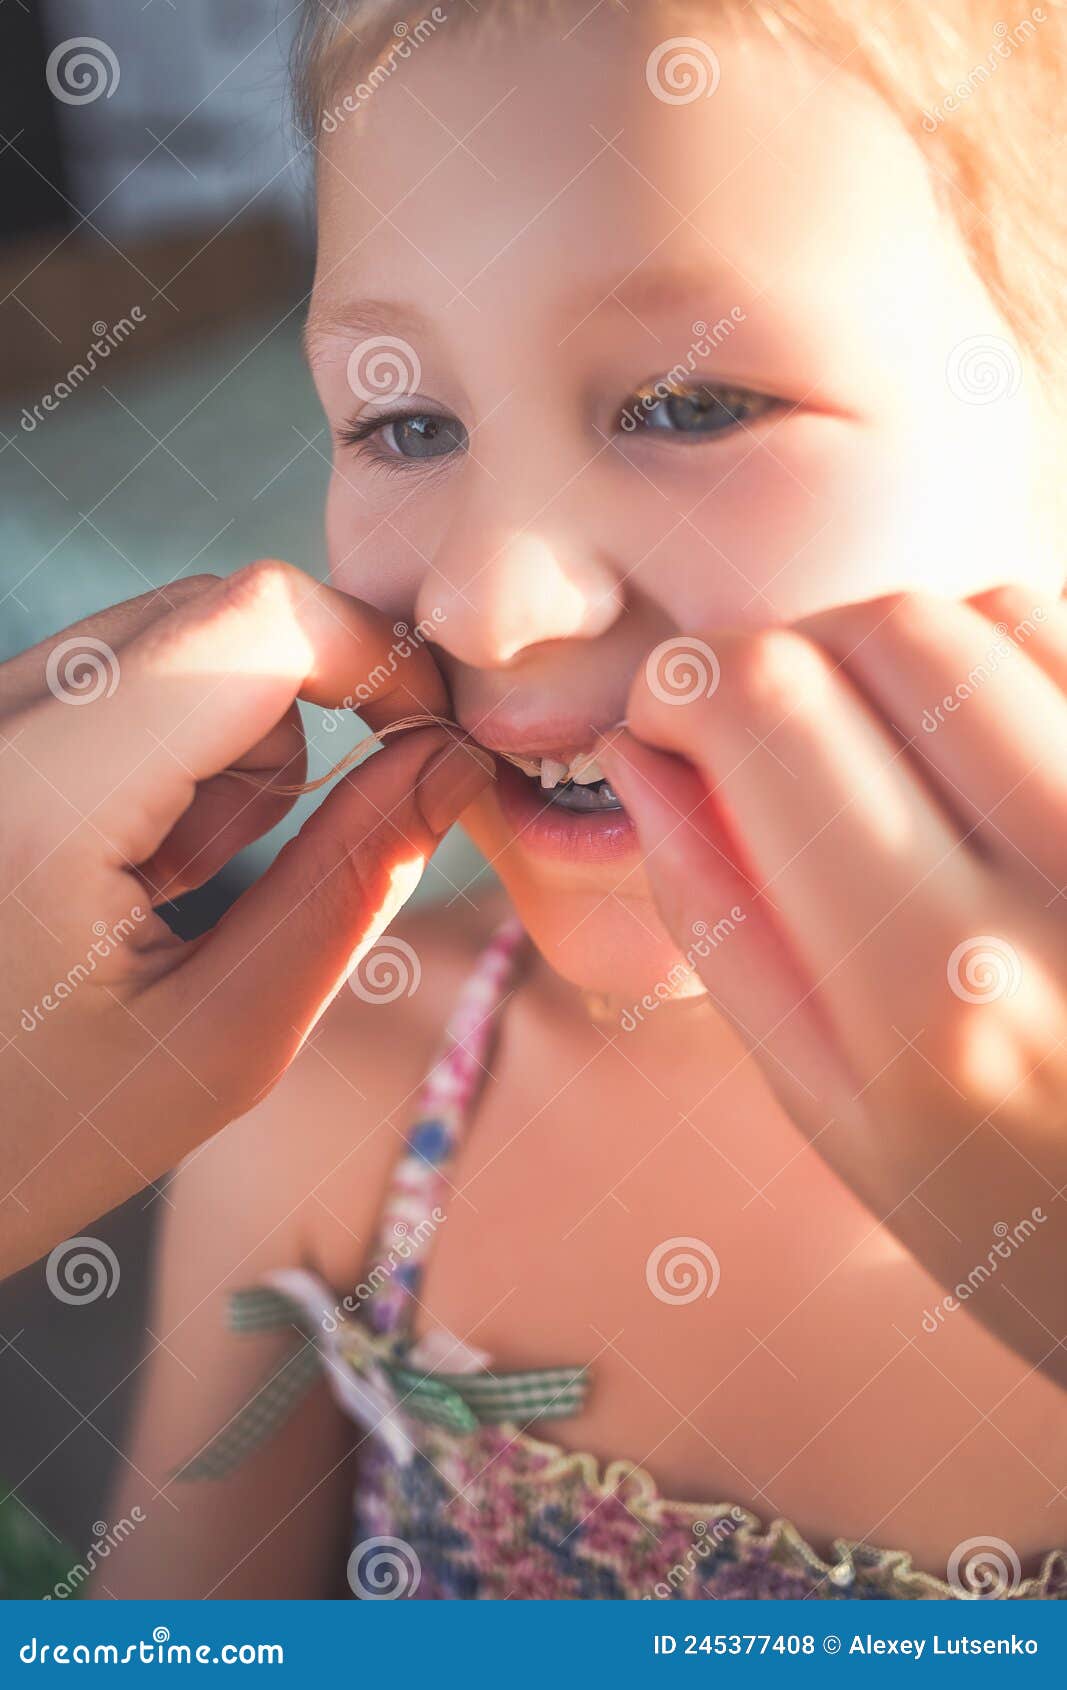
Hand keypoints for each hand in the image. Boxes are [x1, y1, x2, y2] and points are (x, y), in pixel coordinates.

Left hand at [0, 562, 491, 1275]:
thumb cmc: (38, 1135)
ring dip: (221, 746)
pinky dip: (158, 750)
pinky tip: (117, 862)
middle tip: (274, 862)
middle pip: (219, 612)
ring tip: (166, 883)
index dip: (377, 656)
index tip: (429, 742)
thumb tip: (454, 758)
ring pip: (170, 639)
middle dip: (295, 720)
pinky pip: (109, 677)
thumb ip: (352, 882)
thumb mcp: (226, 1037)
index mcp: (42, 798)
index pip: (257, 618)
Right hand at [600, 588, 1066, 1380]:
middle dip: (793, 653)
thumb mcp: (837, 1114)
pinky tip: (990, 754)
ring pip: (999, 614)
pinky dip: (1010, 663)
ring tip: (892, 751)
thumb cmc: (1023, 1223)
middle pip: (888, 630)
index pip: (772, 710)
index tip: (670, 719)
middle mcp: (1066, 890)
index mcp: (932, 992)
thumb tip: (643, 755)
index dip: (687, 681)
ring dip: (906, 654)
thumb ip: (724, 925)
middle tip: (773, 735)